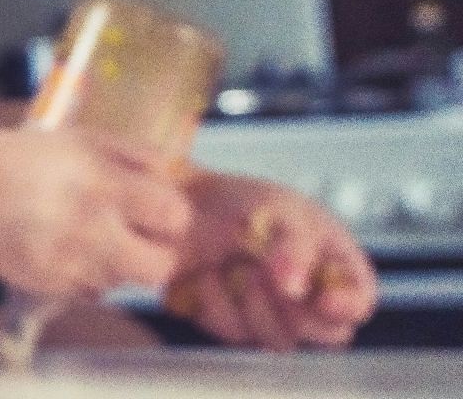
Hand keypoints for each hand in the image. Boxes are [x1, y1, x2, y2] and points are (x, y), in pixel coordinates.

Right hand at [0, 128, 191, 297]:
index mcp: (106, 185)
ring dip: (118, 263)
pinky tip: (67, 249)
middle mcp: (93, 229)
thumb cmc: (32, 157)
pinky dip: (87, 274)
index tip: (156, 210)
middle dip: (157, 253)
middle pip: (159, 267)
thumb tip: (175, 179)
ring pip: (125, 281)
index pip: (175, 217)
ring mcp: (71, 262)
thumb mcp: (86, 139)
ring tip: (93, 238)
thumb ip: (138, 155)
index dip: (171, 215)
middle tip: (139, 238)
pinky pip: (91, 291)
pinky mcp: (50, 285)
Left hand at [164, 172, 376, 349]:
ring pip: (281, 340)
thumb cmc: (242, 202)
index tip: (322, 299)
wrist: (183, 205)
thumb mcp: (279, 209)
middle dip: (295, 309)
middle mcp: (311, 296)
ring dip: (252, 302)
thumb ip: (295, 247)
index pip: (359, 301)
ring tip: (234, 264)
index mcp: (335, 263)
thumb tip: (295, 288)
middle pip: (328, 334)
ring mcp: (276, 315)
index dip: (347, 306)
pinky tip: (208, 275)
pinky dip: (218, 304)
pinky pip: (236, 334)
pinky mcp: (237, 325)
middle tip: (263, 273)